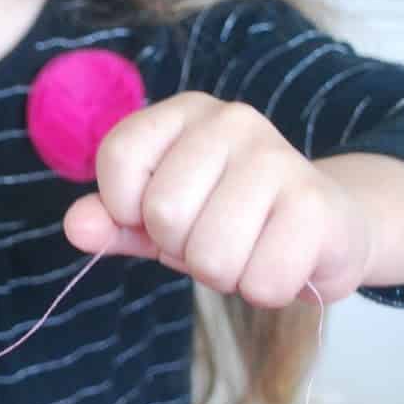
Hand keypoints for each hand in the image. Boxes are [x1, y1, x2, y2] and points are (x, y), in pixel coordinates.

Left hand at [62, 92, 371, 306]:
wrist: (327, 229)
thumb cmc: (231, 220)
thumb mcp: (158, 219)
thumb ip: (113, 222)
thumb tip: (77, 227)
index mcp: (184, 114)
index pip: (119, 158)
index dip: (129, 208)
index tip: (161, 214)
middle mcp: (232, 121)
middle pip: (163, 214)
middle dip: (184, 248)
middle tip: (217, 236)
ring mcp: (278, 157)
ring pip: (211, 256)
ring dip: (227, 274)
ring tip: (251, 249)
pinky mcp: (315, 203)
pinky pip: (261, 281)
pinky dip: (266, 290)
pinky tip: (284, 260)